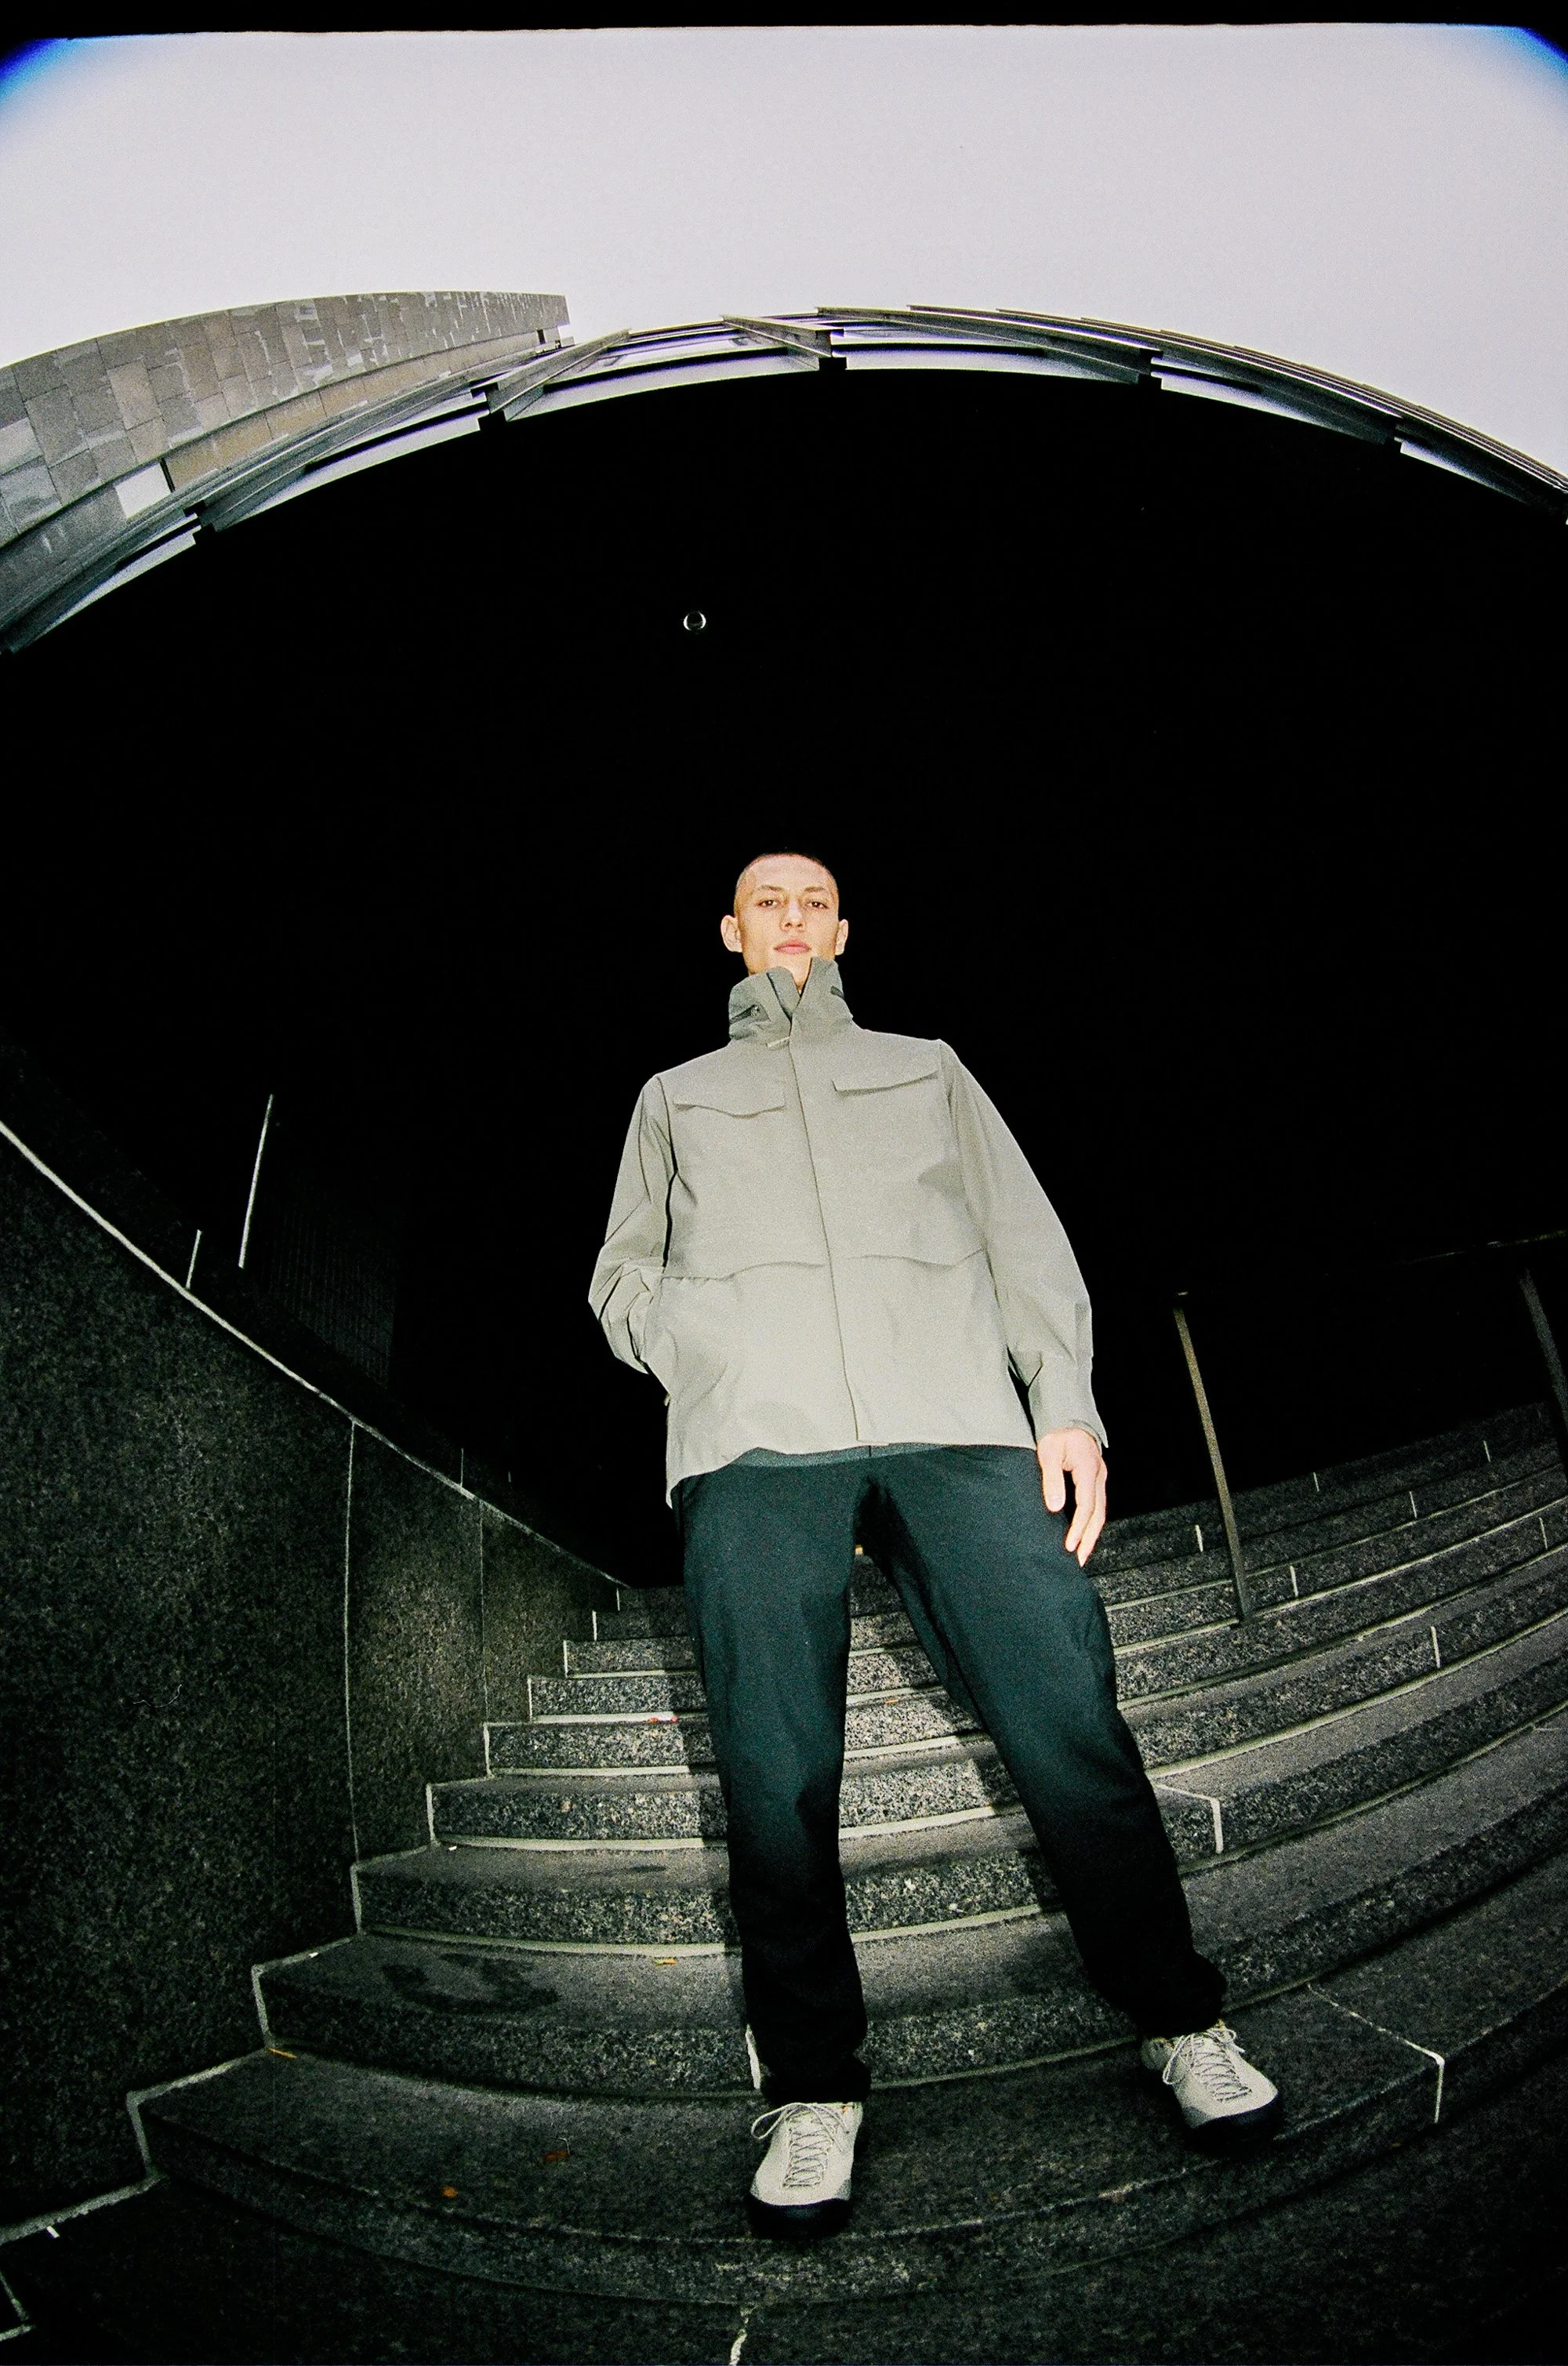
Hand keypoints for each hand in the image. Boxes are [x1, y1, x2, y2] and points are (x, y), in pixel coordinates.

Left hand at [1037, 1427, 1107, 1565]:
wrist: (1066, 1418)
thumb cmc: (1056, 1433)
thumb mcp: (1049, 1453)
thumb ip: (1051, 1479)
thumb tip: (1055, 1508)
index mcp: (1088, 1468)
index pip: (1086, 1506)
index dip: (1078, 1528)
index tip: (1069, 1546)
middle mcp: (1098, 1475)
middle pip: (1098, 1514)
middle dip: (1089, 1539)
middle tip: (1078, 1560)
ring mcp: (1099, 1477)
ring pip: (1100, 1512)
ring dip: (1091, 1534)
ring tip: (1081, 1553)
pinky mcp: (1095, 1479)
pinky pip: (1097, 1505)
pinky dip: (1091, 1522)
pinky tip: (1082, 1533)